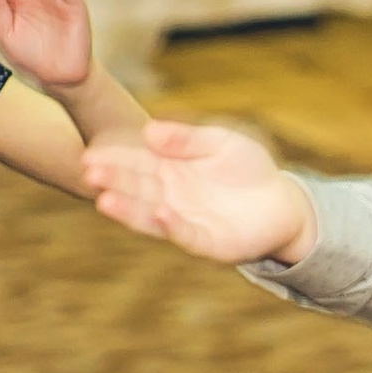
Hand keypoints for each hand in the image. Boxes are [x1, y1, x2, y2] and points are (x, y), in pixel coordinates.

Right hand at [82, 119, 319, 264]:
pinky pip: (184, 233)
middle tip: (89, 170)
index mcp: (169, 169)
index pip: (136, 162)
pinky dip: (170, 225)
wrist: (282, 202)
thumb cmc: (247, 168)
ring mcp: (184, 220)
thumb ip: (187, 139)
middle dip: (113, 180)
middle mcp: (169, 196)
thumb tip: (149, 131)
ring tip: (106, 200)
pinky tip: (158, 213)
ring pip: (150, 214)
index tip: (92, 151)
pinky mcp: (206, 241)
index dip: (114, 158)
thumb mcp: (219, 143)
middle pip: (137, 187)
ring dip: (128, 209)